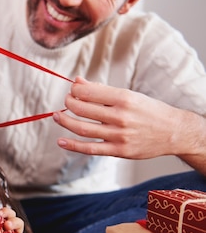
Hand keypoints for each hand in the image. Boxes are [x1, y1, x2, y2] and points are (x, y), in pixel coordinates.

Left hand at [53, 76, 184, 158]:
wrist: (174, 132)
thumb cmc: (150, 111)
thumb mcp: (130, 96)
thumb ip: (102, 90)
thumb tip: (77, 81)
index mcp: (124, 99)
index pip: (89, 92)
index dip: (75, 90)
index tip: (72, 89)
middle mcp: (121, 116)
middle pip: (83, 109)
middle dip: (69, 103)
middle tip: (65, 101)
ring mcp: (119, 135)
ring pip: (83, 128)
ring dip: (65, 121)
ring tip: (57, 115)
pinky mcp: (119, 151)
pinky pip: (90, 148)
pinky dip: (73, 145)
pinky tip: (61, 141)